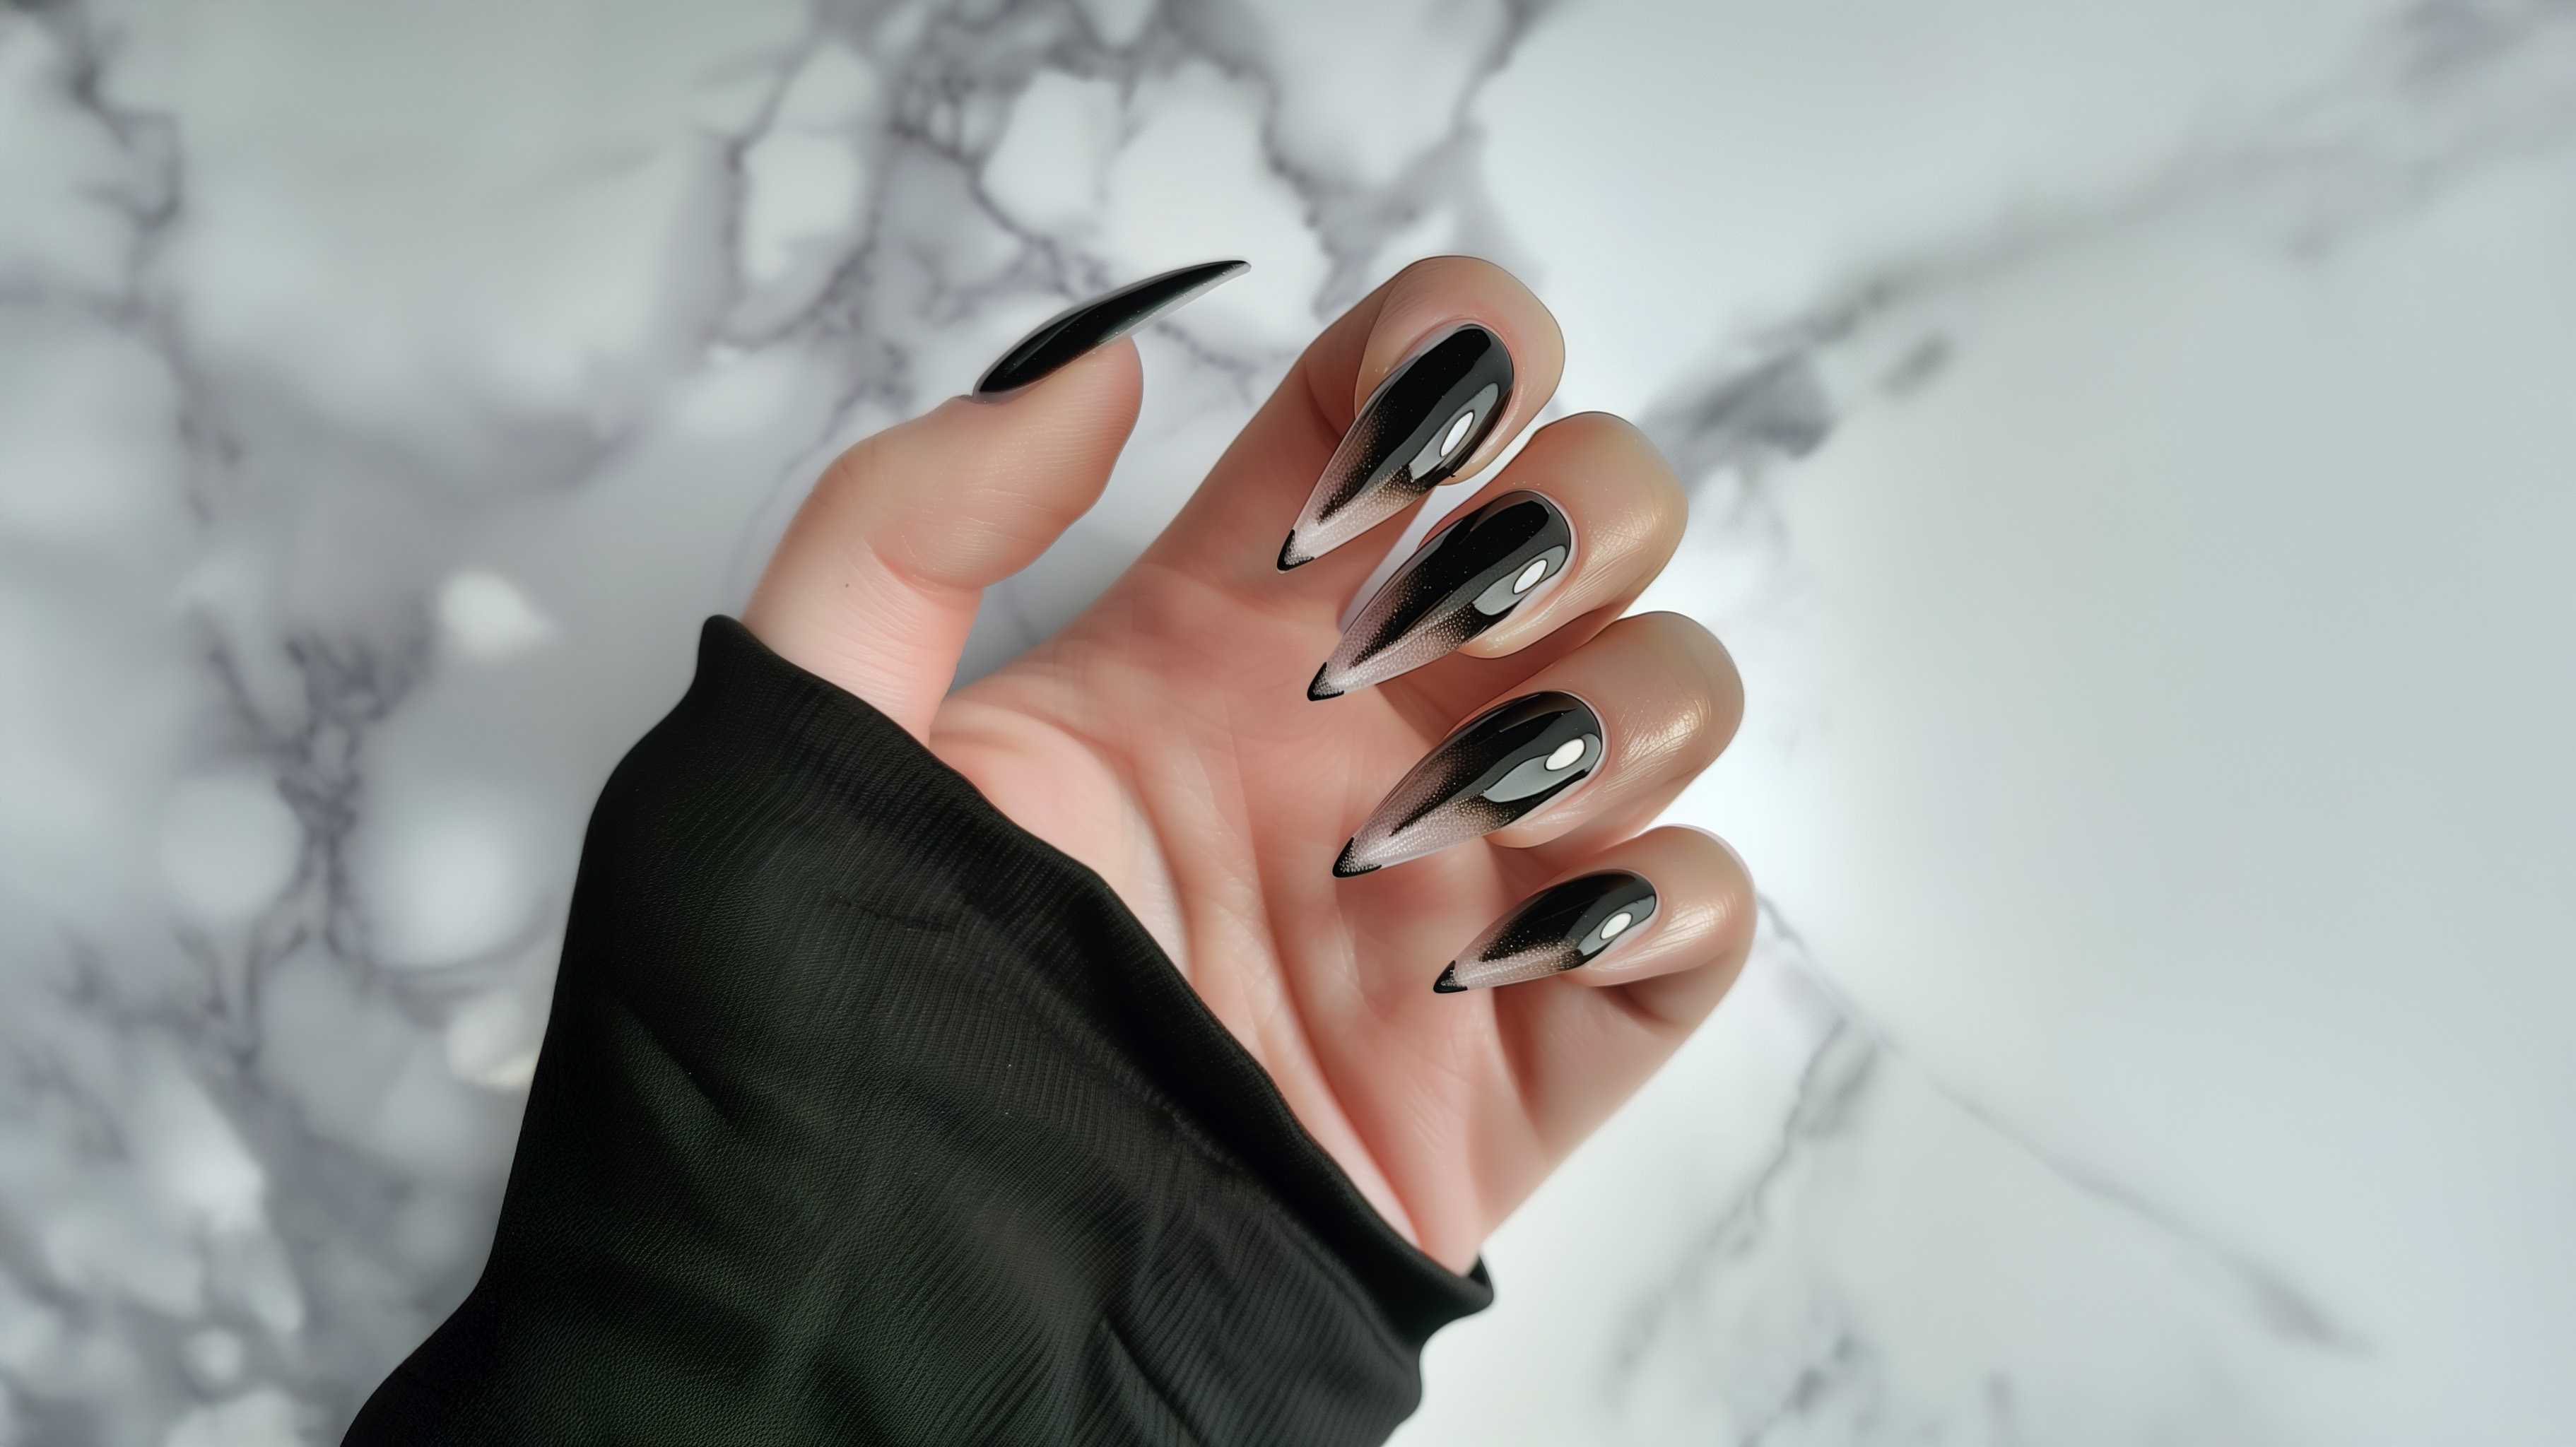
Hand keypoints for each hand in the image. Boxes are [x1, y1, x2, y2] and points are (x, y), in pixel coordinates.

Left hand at [743, 257, 1752, 1272]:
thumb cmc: (861, 1023)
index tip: (1400, 430)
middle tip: (1405, 645)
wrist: (940, 1301)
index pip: (1401, 406)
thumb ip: (902, 521)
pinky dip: (1660, 892)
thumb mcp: (809, 741)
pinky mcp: (1536, 1043)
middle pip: (1595, 509)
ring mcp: (1468, 877)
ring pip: (1679, 689)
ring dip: (1610, 704)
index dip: (1447, 350)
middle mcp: (1371, 728)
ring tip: (1431, 818)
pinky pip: (1703, 915)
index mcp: (1220, 634)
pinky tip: (1507, 937)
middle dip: (1558, 522)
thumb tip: (1106, 368)